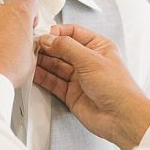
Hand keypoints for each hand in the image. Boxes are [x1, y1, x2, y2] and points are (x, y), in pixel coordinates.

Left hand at [0, 0, 37, 89]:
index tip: (28, 26)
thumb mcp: (30, 59)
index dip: (31, 17)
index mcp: (18, 14)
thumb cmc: (4, 70)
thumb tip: (25, 49)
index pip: (29, 5)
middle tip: (10, 45)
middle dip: (8, 25)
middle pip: (6, 12)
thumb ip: (28, 45)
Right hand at [34, 23, 149, 149]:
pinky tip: (33, 73)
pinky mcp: (71, 94)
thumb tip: (48, 39)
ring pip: (56, 66)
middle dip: (47, 47)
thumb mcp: (90, 60)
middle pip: (62, 49)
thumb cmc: (117, 87)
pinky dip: (43, 78)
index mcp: (98, 47)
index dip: (57, 32)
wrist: (121, 117)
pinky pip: (54, 83)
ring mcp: (79, 78)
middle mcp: (88, 61)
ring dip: (42, 62)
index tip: (42, 34)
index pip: (73, 32)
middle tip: (31, 47)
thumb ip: (66, 47)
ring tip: (28, 59)